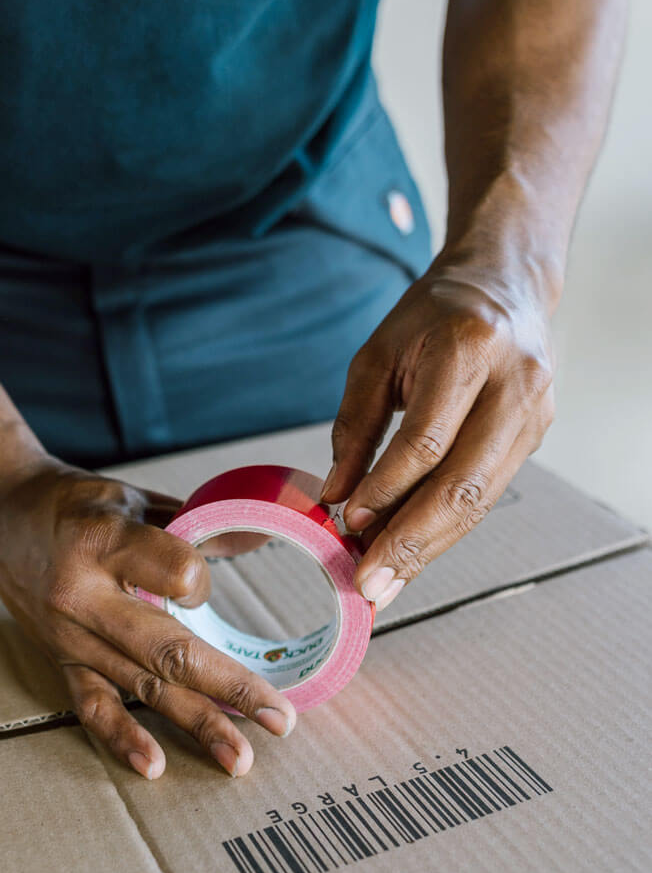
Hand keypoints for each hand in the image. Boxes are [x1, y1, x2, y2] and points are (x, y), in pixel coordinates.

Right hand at [0, 464, 295, 778]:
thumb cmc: (70, 501)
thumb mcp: (130, 496)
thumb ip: (186, 524)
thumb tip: (247, 542)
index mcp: (104, 541)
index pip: (177, 575)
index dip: (204, 581)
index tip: (203, 579)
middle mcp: (84, 595)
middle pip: (169, 650)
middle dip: (230, 688)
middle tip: (279, 718)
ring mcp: (70, 636)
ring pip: (142, 686)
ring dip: (196, 723)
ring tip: (239, 757)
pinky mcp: (60, 659)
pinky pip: (92, 706)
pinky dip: (123, 739)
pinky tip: (154, 765)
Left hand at [321, 253, 555, 610]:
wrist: (503, 287)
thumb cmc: (432, 317)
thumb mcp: (377, 356)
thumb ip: (355, 426)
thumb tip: (336, 495)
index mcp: (469, 349)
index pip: (427, 439)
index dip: (386, 487)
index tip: (349, 522)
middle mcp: (514, 385)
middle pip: (463, 484)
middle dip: (411, 542)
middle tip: (370, 585)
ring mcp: (533, 415)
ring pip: (479, 500)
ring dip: (428, 547)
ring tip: (385, 582)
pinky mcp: (534, 437)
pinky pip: (485, 493)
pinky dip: (445, 527)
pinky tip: (411, 550)